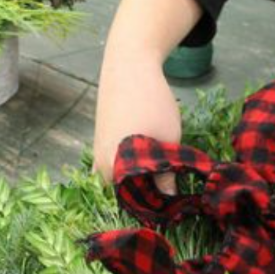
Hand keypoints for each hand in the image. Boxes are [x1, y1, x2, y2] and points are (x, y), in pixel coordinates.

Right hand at [92, 0, 202, 193]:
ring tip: (163, 177)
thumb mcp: (167, 140)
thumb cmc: (151, 103)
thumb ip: (166, 174)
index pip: (135, 204)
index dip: (157, 207)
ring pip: (119, 182)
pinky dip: (129, 171)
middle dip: (147, 196)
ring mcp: (97, 156)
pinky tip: (147, 165)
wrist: (128, 66)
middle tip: (174, 193)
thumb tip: (170, 200)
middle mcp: (99, 167)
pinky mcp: (99, 145)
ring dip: (139, 183)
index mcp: (114, 170)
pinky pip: (114, 169)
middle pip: (125, 195)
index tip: (177, 207)